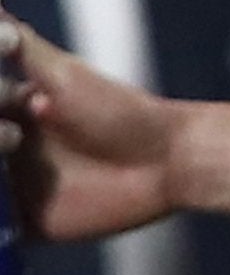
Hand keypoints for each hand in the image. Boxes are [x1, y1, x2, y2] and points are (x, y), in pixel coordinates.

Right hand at [0, 16, 180, 239]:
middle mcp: (2, 148)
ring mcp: (11, 187)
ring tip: (8, 165)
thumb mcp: (64, 76)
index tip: (16, 117)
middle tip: (14, 139)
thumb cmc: (120, 111)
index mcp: (6, 111)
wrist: (167, 161)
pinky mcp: (23, 225)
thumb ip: (23, 49)